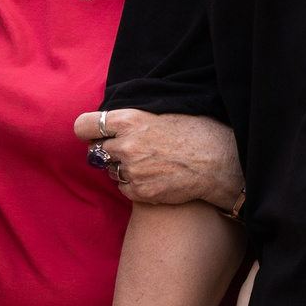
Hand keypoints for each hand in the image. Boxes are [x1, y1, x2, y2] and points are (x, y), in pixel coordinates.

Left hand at [75, 109, 244, 210]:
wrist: (221, 163)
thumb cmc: (198, 132)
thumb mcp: (164, 112)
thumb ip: (134, 118)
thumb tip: (114, 122)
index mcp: (129, 120)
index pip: (84, 126)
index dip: (88, 130)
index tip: (94, 133)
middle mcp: (126, 146)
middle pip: (96, 151)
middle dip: (108, 151)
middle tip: (128, 150)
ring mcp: (132, 171)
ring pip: (110, 171)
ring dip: (121, 168)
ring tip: (147, 163)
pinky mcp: (141, 192)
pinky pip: (124, 189)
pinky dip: (133, 185)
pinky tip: (153, 177)